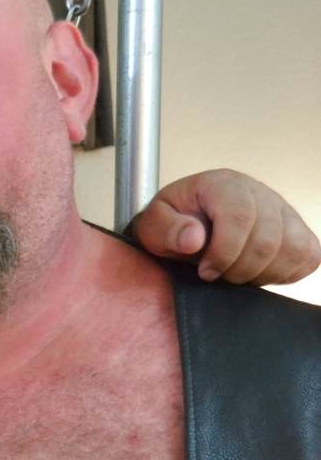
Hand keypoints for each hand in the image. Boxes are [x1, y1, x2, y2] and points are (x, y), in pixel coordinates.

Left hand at [130, 169, 319, 284]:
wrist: (186, 223)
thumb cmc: (172, 223)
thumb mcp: (154, 225)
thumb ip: (167, 229)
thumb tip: (193, 239)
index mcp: (222, 185)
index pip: (240, 217)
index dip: (224, 252)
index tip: (205, 271)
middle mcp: (258, 192)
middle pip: (268, 239)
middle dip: (240, 269)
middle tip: (218, 275)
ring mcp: (282, 210)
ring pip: (294, 248)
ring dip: (264, 272)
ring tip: (237, 274)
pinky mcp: (297, 229)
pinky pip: (308, 255)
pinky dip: (286, 272)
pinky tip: (258, 272)